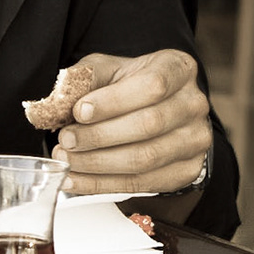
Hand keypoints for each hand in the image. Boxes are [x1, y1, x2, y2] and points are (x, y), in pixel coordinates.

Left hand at [49, 50, 211, 195]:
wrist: (154, 111)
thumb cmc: (130, 86)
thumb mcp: (107, 70)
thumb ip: (85, 78)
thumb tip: (59, 98)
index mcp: (178, 68)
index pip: (152, 85)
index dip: (113, 101)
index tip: (79, 111)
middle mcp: (193, 104)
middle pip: (148, 124)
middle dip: (99, 136)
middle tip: (66, 140)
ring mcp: (195, 140)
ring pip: (145, 158)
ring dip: (98, 163)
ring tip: (67, 159)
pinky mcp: (187, 171)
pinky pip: (142, 184)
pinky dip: (103, 184)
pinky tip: (77, 179)